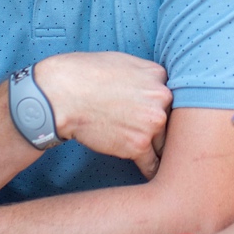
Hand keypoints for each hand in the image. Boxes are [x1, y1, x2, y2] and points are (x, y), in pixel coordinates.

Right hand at [37, 52, 171, 178]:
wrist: (61, 96)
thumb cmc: (84, 74)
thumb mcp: (121, 61)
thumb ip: (144, 73)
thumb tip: (154, 83)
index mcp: (158, 76)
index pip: (170, 96)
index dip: (161, 107)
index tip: (153, 116)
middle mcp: (161, 98)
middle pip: (172, 120)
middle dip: (162, 129)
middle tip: (154, 137)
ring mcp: (152, 123)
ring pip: (164, 143)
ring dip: (158, 150)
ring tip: (157, 158)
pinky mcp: (138, 145)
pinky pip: (153, 163)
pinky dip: (151, 170)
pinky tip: (152, 173)